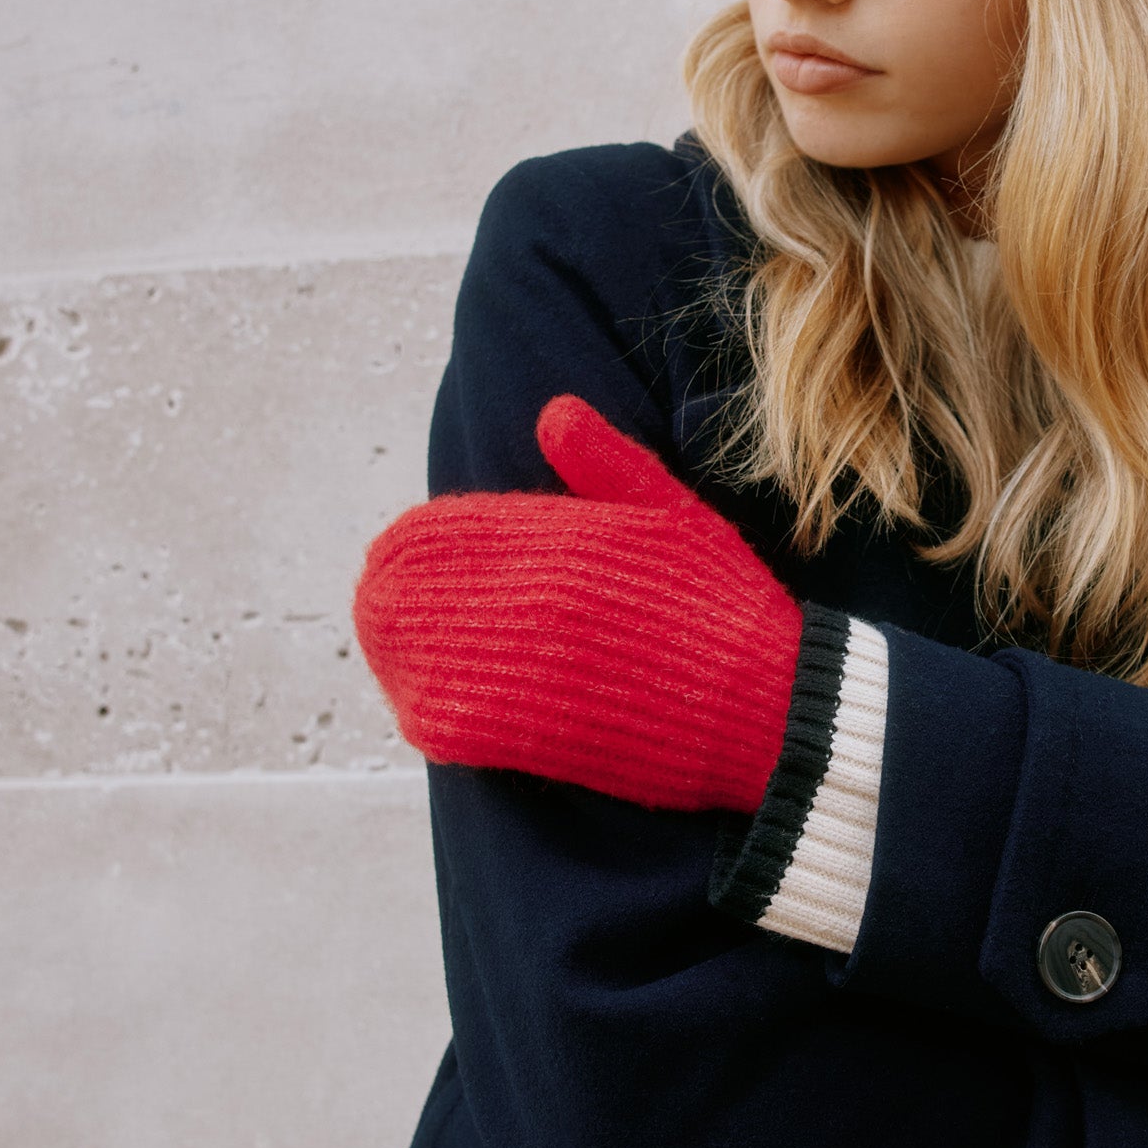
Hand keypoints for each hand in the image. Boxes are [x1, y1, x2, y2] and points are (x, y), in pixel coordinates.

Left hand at [353, 395, 803, 809]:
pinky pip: (440, 721)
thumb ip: (607, 463)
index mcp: (560, 540)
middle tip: (382, 599)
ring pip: (413, 658)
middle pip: (410, 595)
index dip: (411, 543)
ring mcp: (525, 671)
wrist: (765, 707)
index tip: (403, 551)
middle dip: (390, 595)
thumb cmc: (723, 604)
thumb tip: (552, 410)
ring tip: (394, 646)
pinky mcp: (529, 737)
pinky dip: (423, 707)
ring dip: (396, 651)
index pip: (440, 531)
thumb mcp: (675, 513)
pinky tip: (422, 699)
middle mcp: (532, 601)